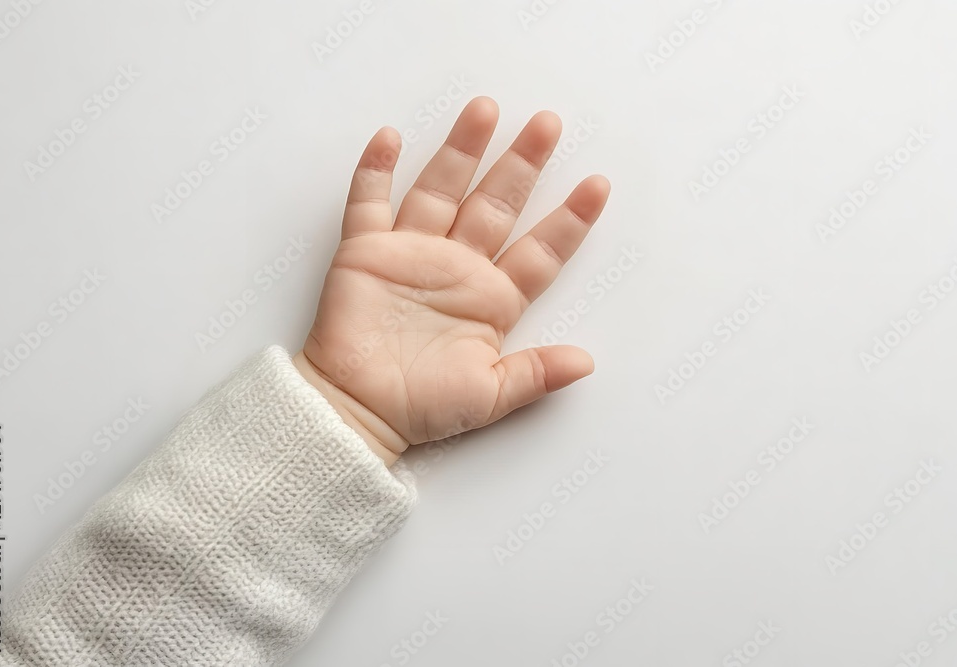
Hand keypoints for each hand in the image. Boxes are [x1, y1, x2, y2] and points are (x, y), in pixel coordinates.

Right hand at [293, 97, 610, 465]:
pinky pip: (369, 203)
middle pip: (496, 204)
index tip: (600, 186)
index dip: (570, 219)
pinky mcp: (365, 252)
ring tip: (484, 109)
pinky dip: (375, 171)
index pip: (540, 251)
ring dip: (461, 150)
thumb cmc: (421, 408)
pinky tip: (390, 139)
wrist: (356, 412)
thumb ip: (535, 375)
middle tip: (548, 124)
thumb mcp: (488, 395)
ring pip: (441, 189)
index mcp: (493, 299)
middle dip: (522, 164)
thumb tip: (586, 362)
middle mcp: (458, 266)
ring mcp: (412, 253)